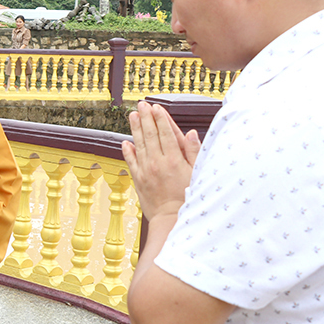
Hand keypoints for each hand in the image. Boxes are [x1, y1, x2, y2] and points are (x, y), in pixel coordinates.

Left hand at [121, 102, 199, 220]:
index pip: (166, 133)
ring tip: (132, 115)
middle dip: (146, 118)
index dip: (160, 119)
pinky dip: (128, 150)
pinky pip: (131, 161)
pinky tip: (126, 141)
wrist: (170, 218)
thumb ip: (193, 152)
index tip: (157, 107)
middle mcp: (157, 163)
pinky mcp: (138, 179)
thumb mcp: (196, 173)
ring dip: (135, 128)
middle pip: (151, 135)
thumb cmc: (187, 197)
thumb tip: (190, 133)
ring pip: (139, 144)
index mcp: (174, 160)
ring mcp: (146, 170)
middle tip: (142, 105)